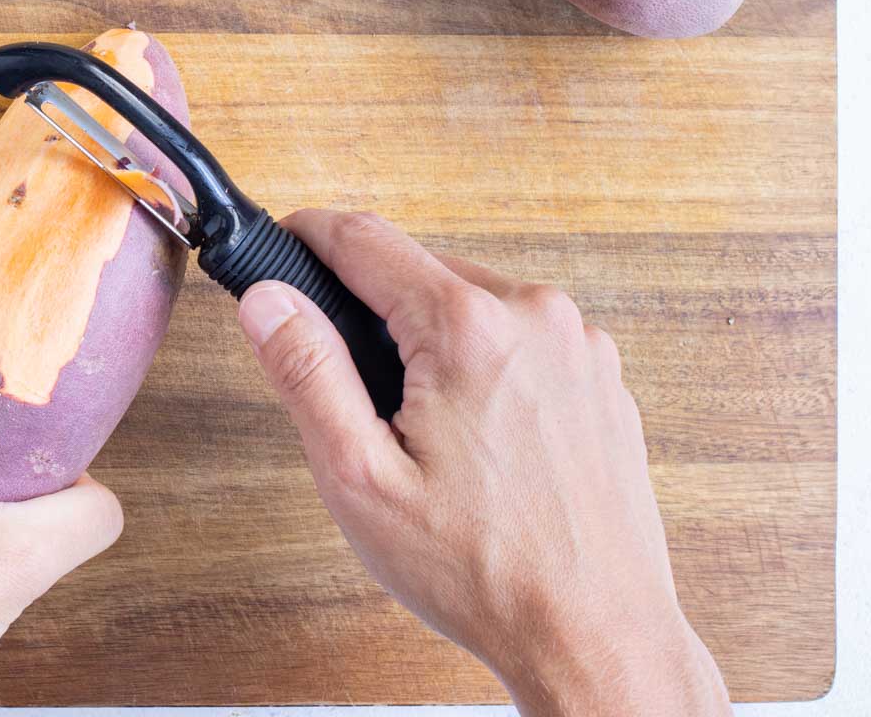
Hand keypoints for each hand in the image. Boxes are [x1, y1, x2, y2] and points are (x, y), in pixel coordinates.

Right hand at [237, 211, 728, 716]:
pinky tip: (477, 444)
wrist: (597, 636)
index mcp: (468, 328)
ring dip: (431, 343)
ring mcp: (579, 345)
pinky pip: (520, 341)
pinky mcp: (602, 377)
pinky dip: (484, 369)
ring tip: (421, 435)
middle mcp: (535, 316)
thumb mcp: (360, 478)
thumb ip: (308, 373)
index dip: (306, 235)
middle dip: (373, 312)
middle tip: (352, 393)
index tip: (278, 243)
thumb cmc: (483, 571)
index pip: (364, 239)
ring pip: (471, 305)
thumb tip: (267, 299)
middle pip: (419, 272)